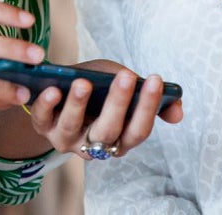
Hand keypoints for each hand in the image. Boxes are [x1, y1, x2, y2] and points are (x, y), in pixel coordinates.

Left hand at [24, 59, 182, 159]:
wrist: (62, 84)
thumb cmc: (100, 86)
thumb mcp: (125, 86)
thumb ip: (148, 96)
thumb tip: (178, 111)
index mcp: (120, 137)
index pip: (138, 130)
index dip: (148, 107)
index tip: (155, 79)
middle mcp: (95, 145)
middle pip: (109, 130)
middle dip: (118, 103)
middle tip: (126, 77)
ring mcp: (67, 139)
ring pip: (73, 128)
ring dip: (78, 105)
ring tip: (84, 83)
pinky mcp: (43, 127)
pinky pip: (42, 120)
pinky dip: (45, 105)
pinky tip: (52, 89)